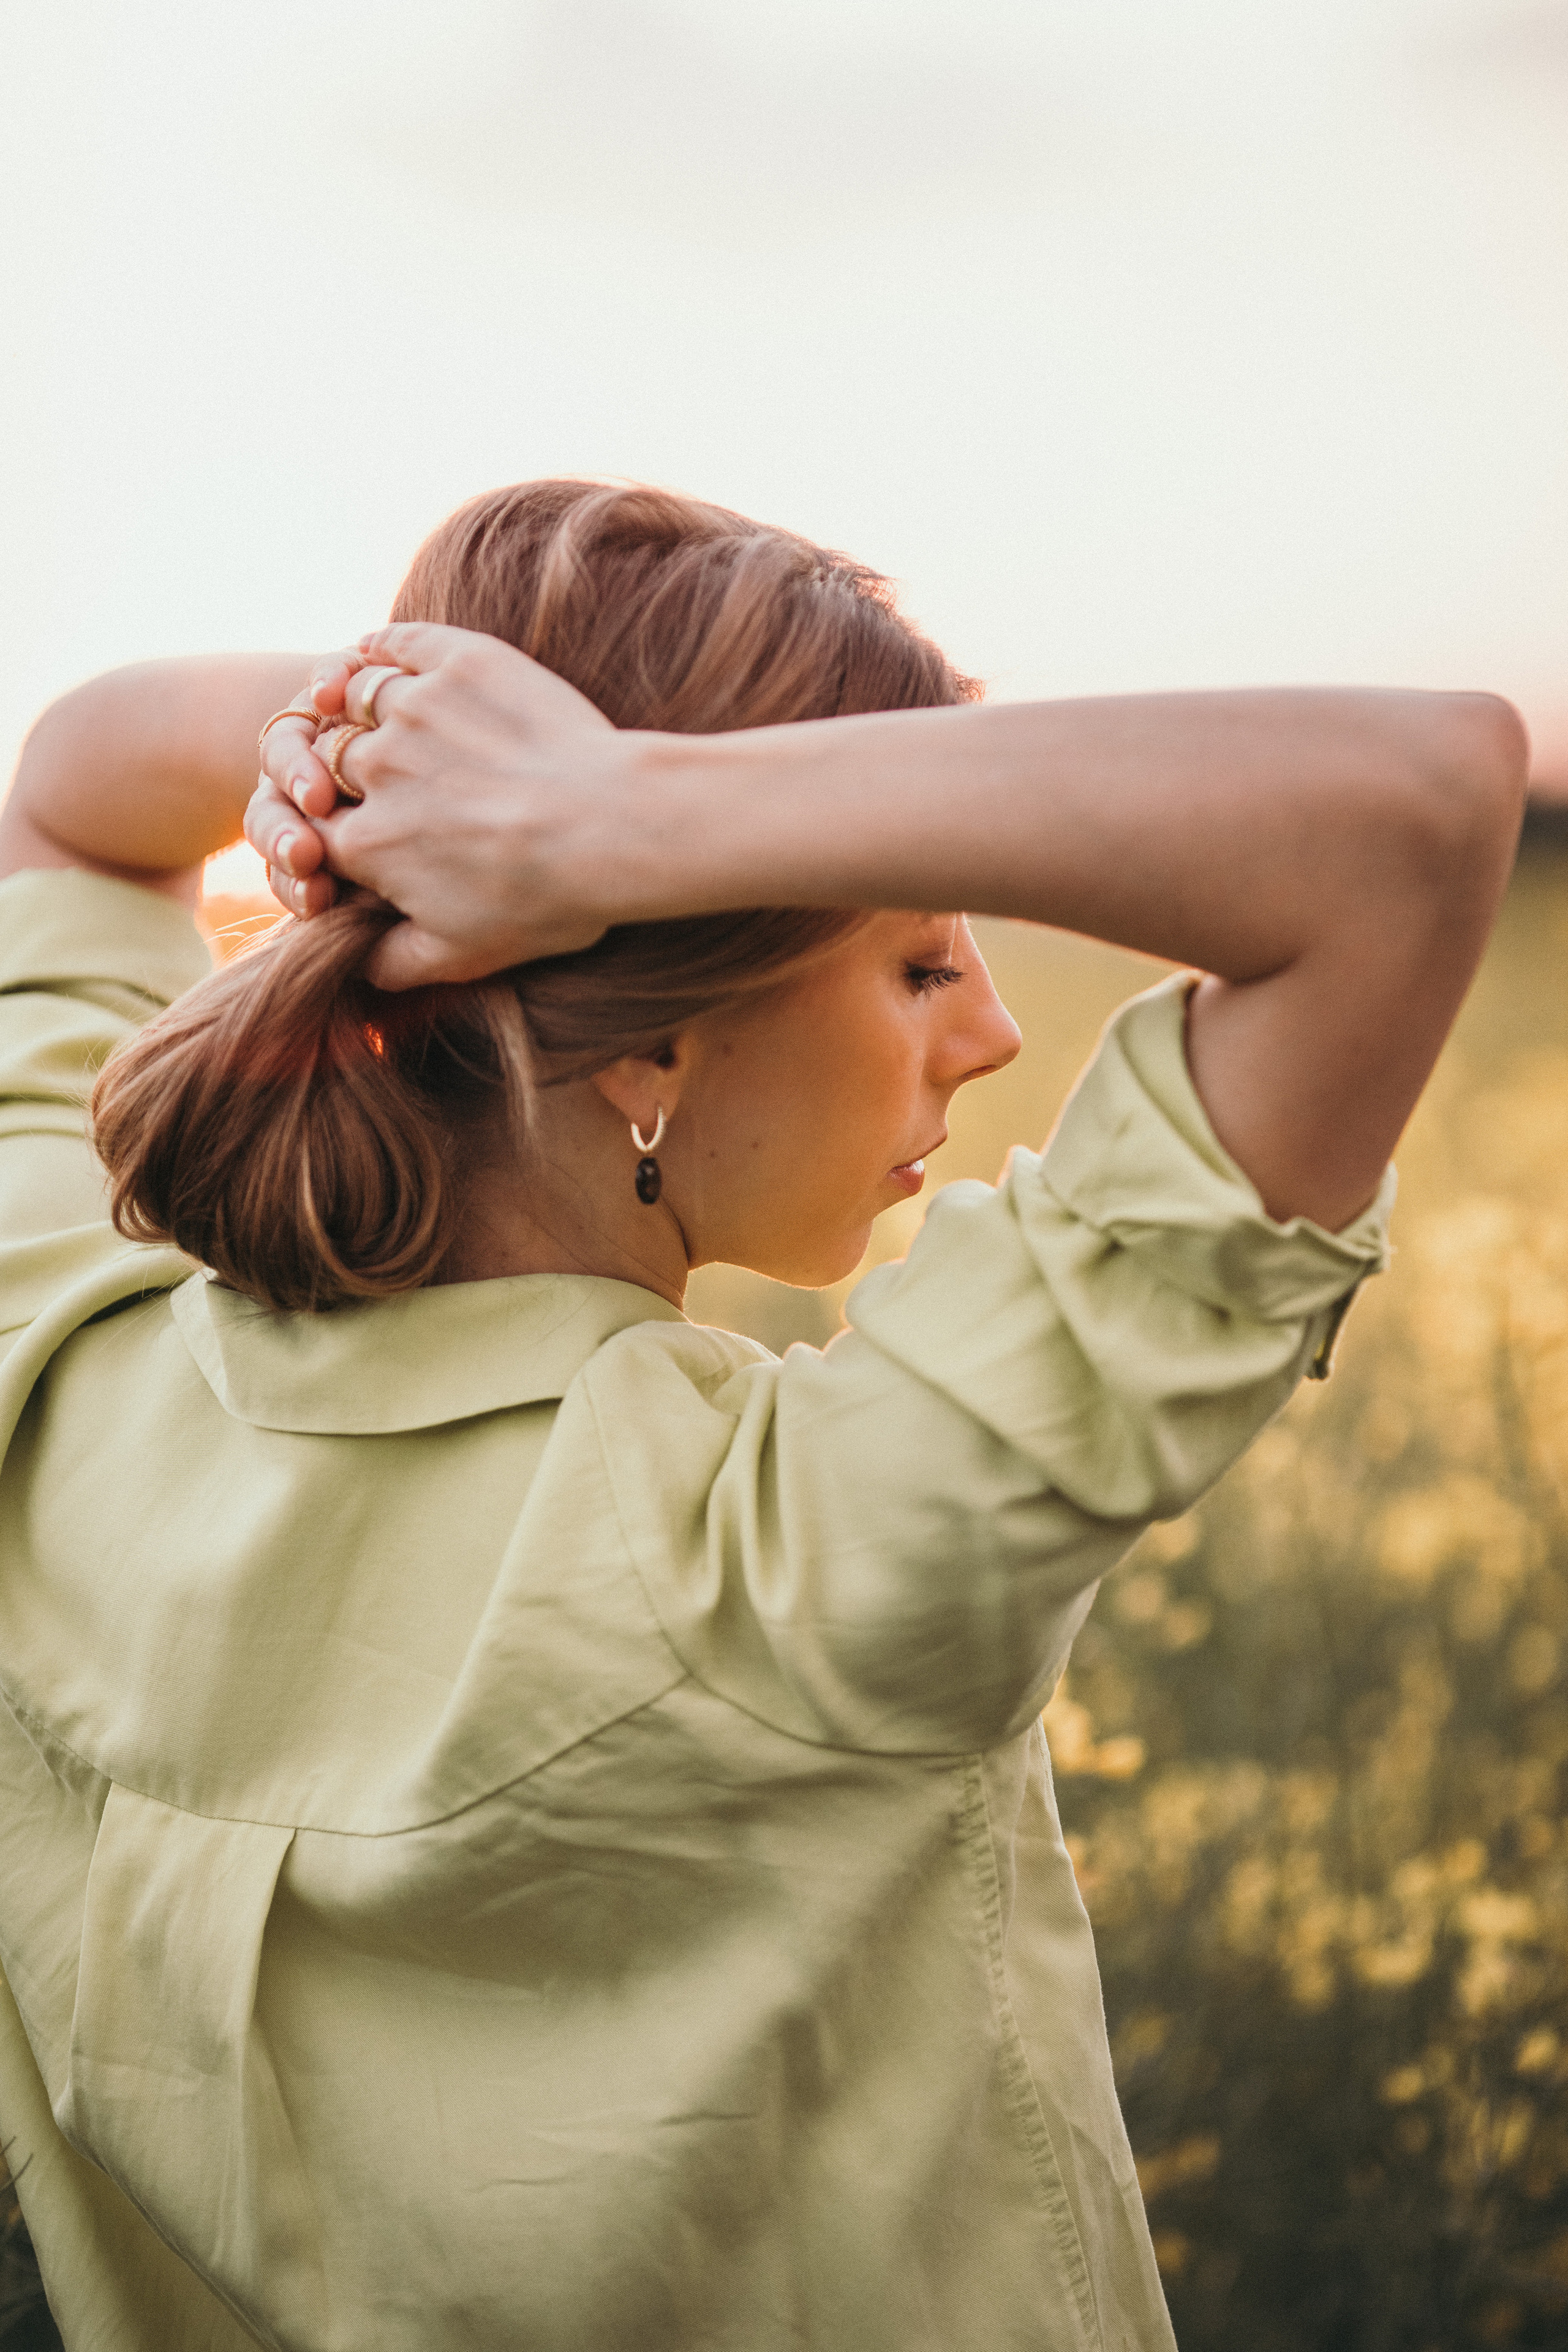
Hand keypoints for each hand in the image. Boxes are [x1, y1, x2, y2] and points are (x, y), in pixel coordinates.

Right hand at [245, 624, 629, 988]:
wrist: (615, 825)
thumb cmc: (546, 900)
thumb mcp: (464, 957)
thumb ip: (394, 963)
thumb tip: (357, 966)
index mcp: (365, 845)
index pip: (316, 831)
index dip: (329, 834)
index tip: (358, 835)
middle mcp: (374, 770)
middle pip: (331, 761)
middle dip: (339, 771)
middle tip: (377, 776)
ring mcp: (414, 708)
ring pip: (356, 698)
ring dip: (355, 707)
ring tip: (386, 720)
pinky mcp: (459, 661)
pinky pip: (396, 642)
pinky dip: (379, 647)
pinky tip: (375, 650)